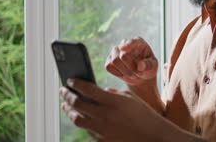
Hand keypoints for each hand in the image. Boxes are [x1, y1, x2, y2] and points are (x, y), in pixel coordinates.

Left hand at [60, 79, 194, 141]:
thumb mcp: (128, 97)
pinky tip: (80, 116)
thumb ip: (111, 93)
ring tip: (66, 105)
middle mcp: (105, 115)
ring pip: (77, 119)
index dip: (75, 83)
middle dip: (67, 95)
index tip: (69, 80)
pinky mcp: (102, 140)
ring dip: (69, 111)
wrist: (152, 135)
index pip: (87, 89)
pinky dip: (82, 121)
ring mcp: (102, 129)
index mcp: (112, 101)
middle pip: (77, 104)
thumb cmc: (142, 113)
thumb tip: (95, 93)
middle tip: (63, 91)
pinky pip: (87, 130)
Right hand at [105, 37, 157, 85]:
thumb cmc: (148, 68)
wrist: (140, 76)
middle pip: (122, 55)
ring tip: (132, 74)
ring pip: (114, 61)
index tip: (123, 48)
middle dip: (130, 68)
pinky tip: (124, 74)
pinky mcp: (109, 59)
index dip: (127, 45)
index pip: (131, 42)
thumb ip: (148, 65)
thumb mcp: (153, 67)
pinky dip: (117, 73)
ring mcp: (116, 51)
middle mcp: (125, 43)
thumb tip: (140, 66)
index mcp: (138, 42)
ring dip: (124, 71)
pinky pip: (108, 66)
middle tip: (137, 73)